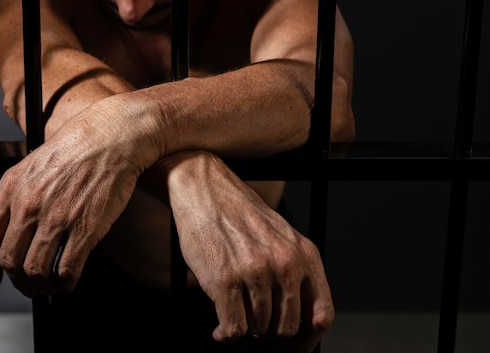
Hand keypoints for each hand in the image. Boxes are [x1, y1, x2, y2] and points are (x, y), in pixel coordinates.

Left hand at [0, 103, 149, 296]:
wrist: (112, 137)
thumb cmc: (79, 146)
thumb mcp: (34, 163)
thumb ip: (20, 194)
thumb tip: (16, 228)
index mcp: (12, 187)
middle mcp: (30, 205)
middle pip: (10, 260)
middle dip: (18, 281)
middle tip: (28, 285)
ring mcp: (57, 218)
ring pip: (35, 271)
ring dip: (40, 286)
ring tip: (48, 286)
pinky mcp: (84, 229)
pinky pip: (66, 270)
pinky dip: (64, 284)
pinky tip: (67, 282)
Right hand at [165, 151, 333, 351]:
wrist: (204, 189)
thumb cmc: (238, 214)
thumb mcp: (280, 237)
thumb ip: (295, 272)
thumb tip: (299, 319)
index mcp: (304, 254)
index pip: (321, 315)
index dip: (308, 340)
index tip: (295, 349)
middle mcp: (284, 263)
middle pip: (286, 328)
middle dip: (267, 330)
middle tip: (252, 318)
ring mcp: (255, 272)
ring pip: (257, 329)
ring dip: (244, 326)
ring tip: (233, 310)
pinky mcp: (225, 279)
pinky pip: (233, 328)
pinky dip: (225, 334)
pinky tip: (220, 327)